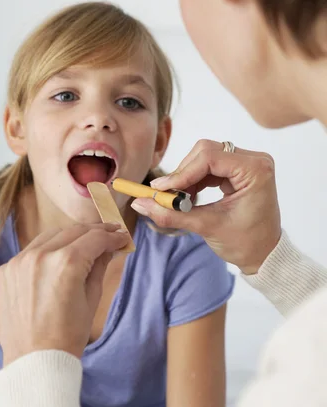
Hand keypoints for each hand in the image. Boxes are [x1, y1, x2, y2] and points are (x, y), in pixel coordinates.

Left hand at [0, 223, 128, 364]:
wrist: (35, 361)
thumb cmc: (68, 335)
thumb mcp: (91, 299)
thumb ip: (99, 266)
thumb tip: (107, 247)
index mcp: (66, 264)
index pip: (94, 238)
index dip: (112, 236)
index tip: (122, 237)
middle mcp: (40, 256)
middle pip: (73, 231)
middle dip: (93, 232)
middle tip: (108, 234)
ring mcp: (18, 262)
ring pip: (49, 237)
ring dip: (69, 238)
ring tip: (84, 244)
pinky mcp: (5, 270)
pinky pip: (30, 252)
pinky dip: (46, 252)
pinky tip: (57, 261)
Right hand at [131, 140, 280, 274]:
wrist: (265, 255)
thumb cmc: (246, 243)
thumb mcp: (207, 228)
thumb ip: (172, 214)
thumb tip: (139, 203)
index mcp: (255, 170)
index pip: (210, 157)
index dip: (182, 172)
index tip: (160, 190)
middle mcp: (254, 160)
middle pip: (205, 151)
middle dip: (182, 173)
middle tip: (165, 195)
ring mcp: (247, 163)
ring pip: (204, 157)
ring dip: (186, 177)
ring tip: (176, 200)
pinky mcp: (239, 170)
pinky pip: (208, 166)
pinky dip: (193, 180)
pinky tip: (187, 197)